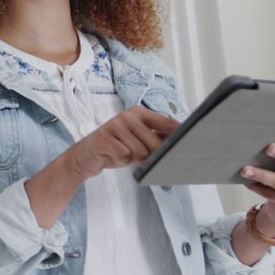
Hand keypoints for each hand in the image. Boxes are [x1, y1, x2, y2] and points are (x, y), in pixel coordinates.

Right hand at [64, 106, 179, 178]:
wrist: (84, 156)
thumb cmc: (114, 148)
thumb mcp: (136, 140)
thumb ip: (155, 138)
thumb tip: (180, 143)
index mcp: (139, 113)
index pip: (168, 124)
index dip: (179, 136)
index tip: (190, 143)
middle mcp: (128, 115)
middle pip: (156, 143)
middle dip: (148, 155)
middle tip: (133, 154)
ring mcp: (116, 125)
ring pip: (141, 153)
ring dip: (132, 159)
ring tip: (120, 154)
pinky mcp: (106, 138)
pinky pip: (125, 157)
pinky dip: (120, 161)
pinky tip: (111, 156)